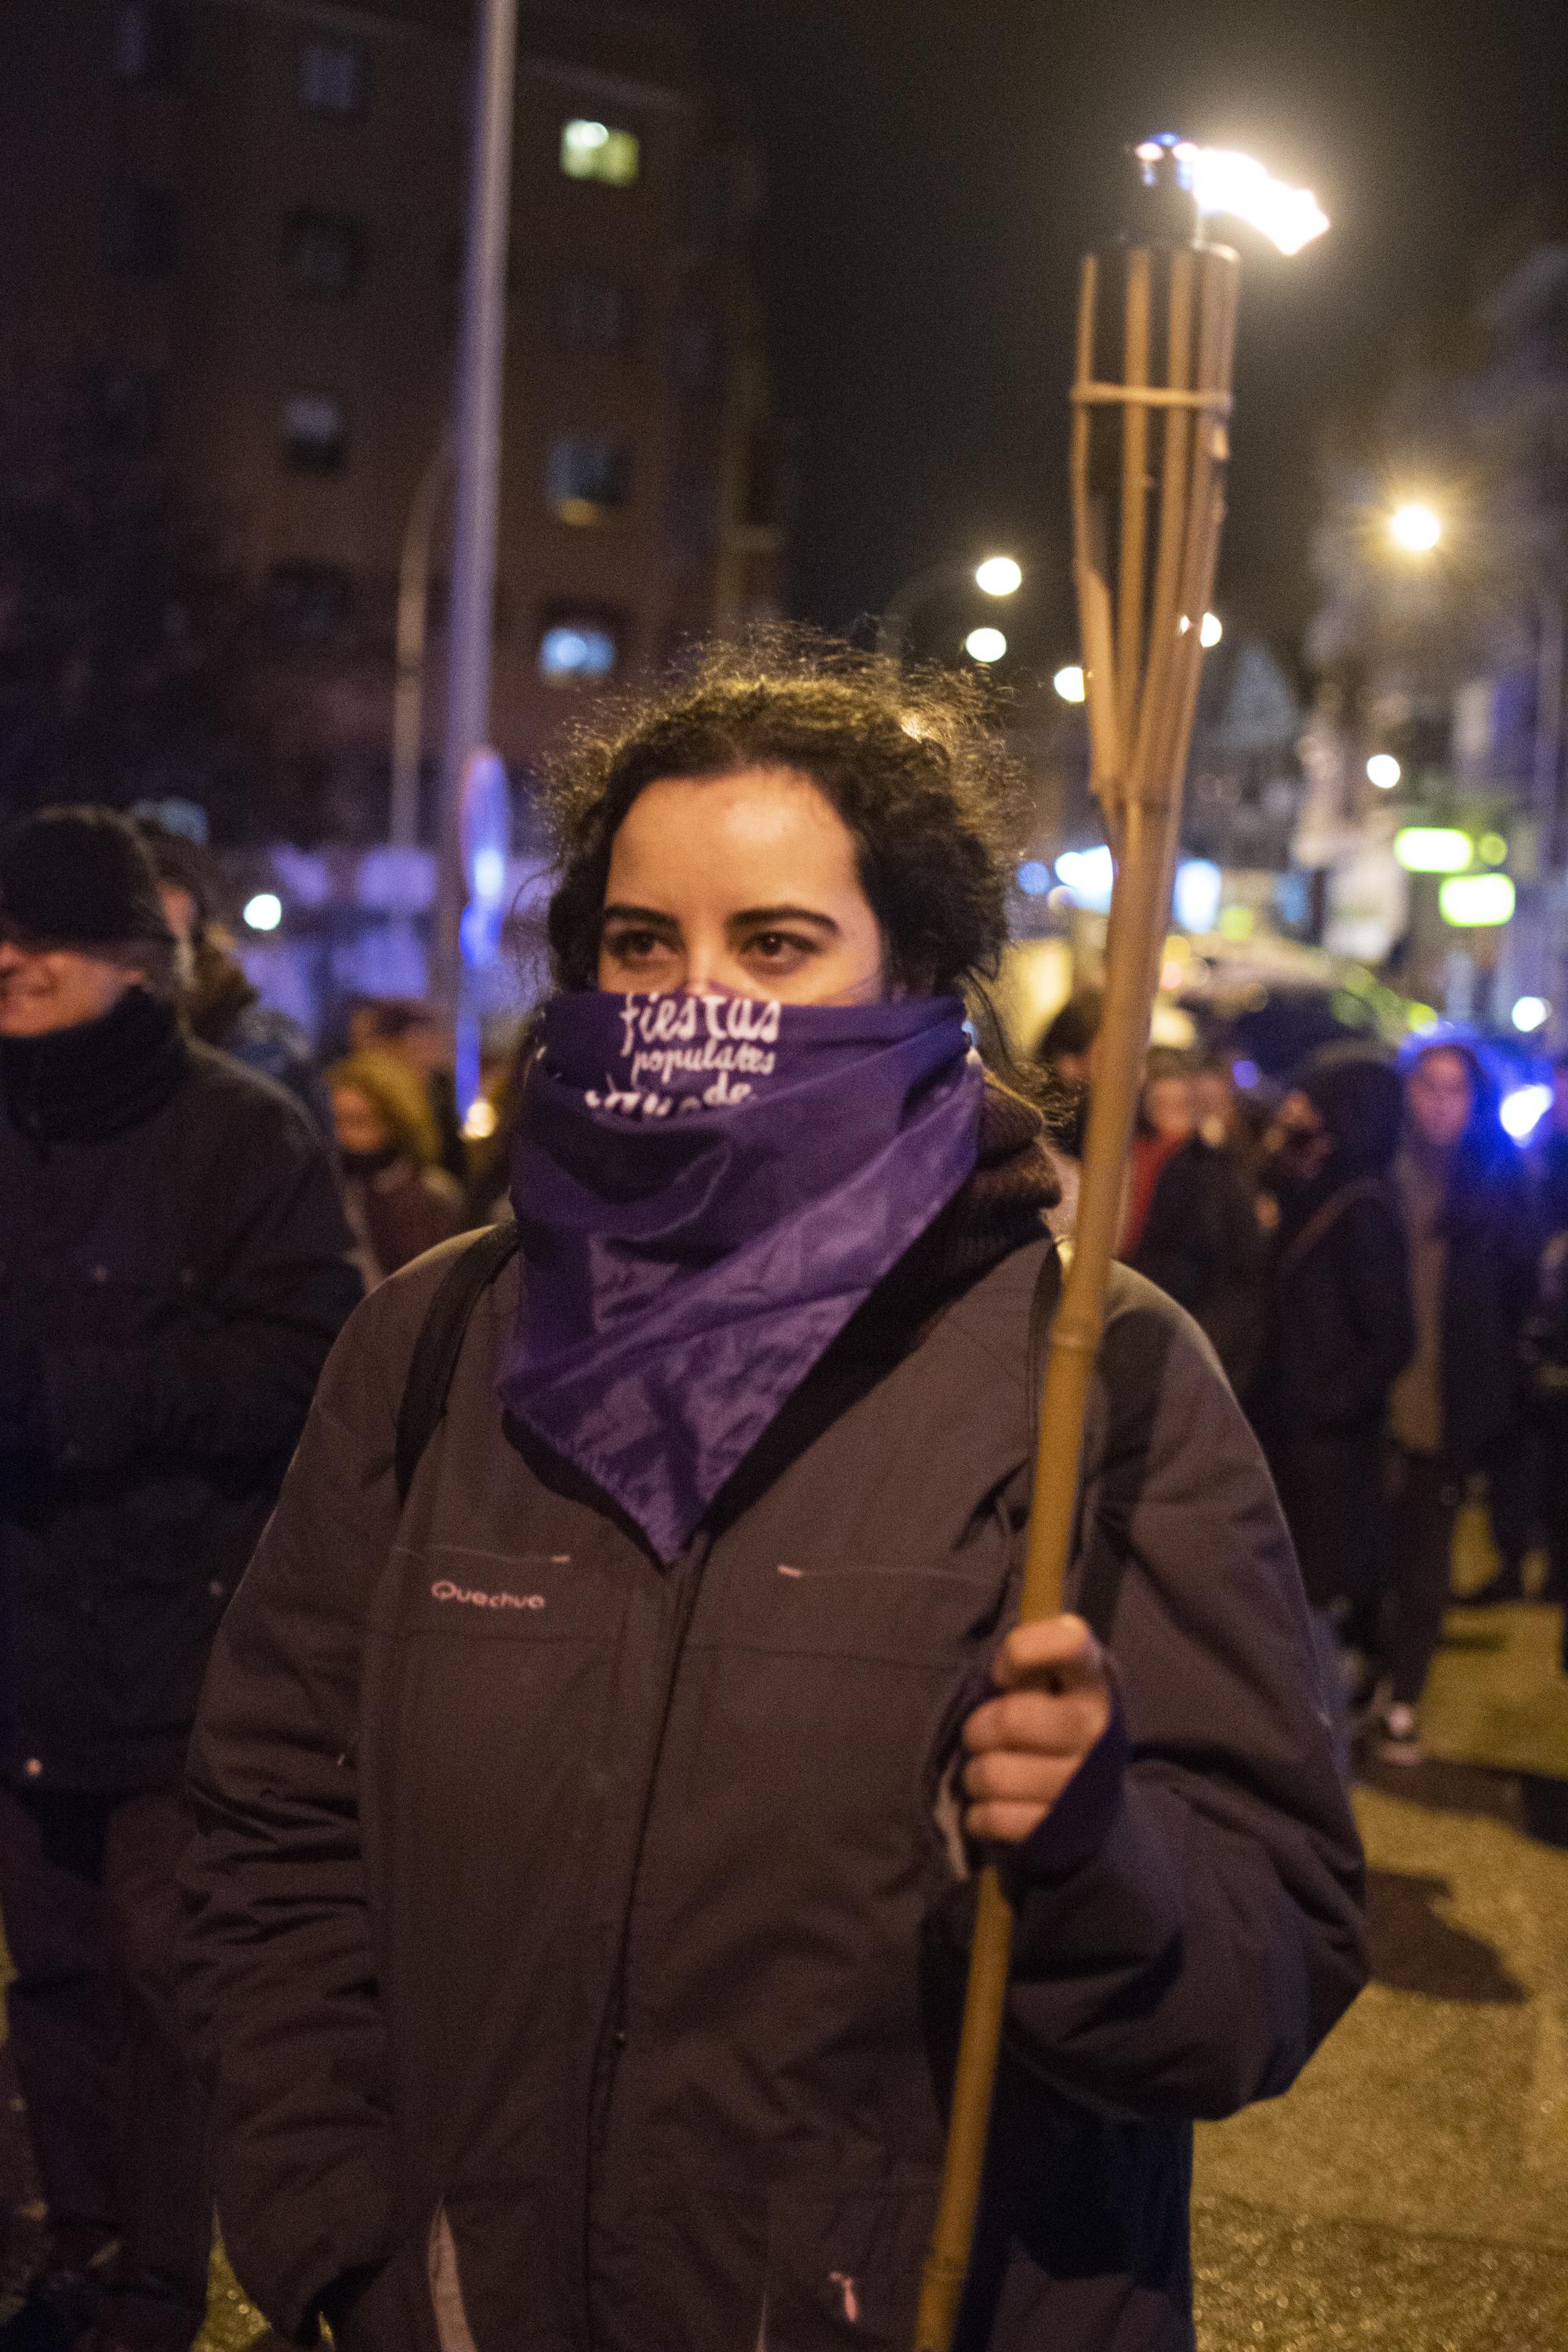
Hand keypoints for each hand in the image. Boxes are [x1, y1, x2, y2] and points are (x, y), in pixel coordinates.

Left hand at [960, 1614, 1112, 1843]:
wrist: (1093, 1802)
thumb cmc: (1055, 1723)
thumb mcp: (1055, 1683)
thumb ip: (1029, 1664)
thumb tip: (998, 1673)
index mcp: (1093, 1680)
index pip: (1069, 1641)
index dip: (1023, 1651)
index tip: (1004, 1673)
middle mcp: (1094, 1729)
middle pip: (1009, 1719)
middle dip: (979, 1729)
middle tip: (984, 1736)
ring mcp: (1079, 1782)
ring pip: (991, 1773)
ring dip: (975, 1774)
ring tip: (990, 1771)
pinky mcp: (1057, 1828)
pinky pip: (992, 1817)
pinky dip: (978, 1814)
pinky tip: (993, 1805)